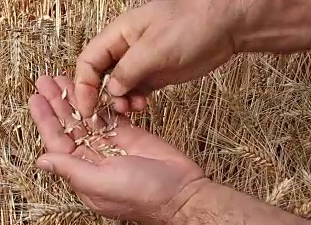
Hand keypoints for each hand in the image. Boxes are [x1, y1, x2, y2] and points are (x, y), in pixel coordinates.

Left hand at [29, 76, 207, 224]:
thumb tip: (41, 161)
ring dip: (75, 98)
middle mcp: (93, 159)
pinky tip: (90, 86)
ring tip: (61, 78)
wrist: (181, 194)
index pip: (56, 142)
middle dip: (56, 103)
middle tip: (44, 80)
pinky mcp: (130, 135)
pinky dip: (100, 102)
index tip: (35, 99)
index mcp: (81, 173)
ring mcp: (112, 146)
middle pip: (69, 126)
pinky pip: (109, 116)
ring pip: (87, 118)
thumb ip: (70, 169)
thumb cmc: (142, 195)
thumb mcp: (99, 183)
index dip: (45, 120)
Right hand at [74, 0, 241, 116]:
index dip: (83, 85)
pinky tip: (141, 106)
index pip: (88, 61)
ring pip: (117, 87)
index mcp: (118, 34)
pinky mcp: (155, 75)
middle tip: (108, 113)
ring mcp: (141, 63)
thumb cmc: (192, 24)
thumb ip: (128, 70)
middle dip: (100, 96)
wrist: (227, 25)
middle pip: (100, 76)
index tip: (87, 106)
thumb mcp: (156, 48)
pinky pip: (135, 92)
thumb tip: (112, 91)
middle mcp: (125, 49)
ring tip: (130, 109)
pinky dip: (134, 102)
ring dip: (119, 101)